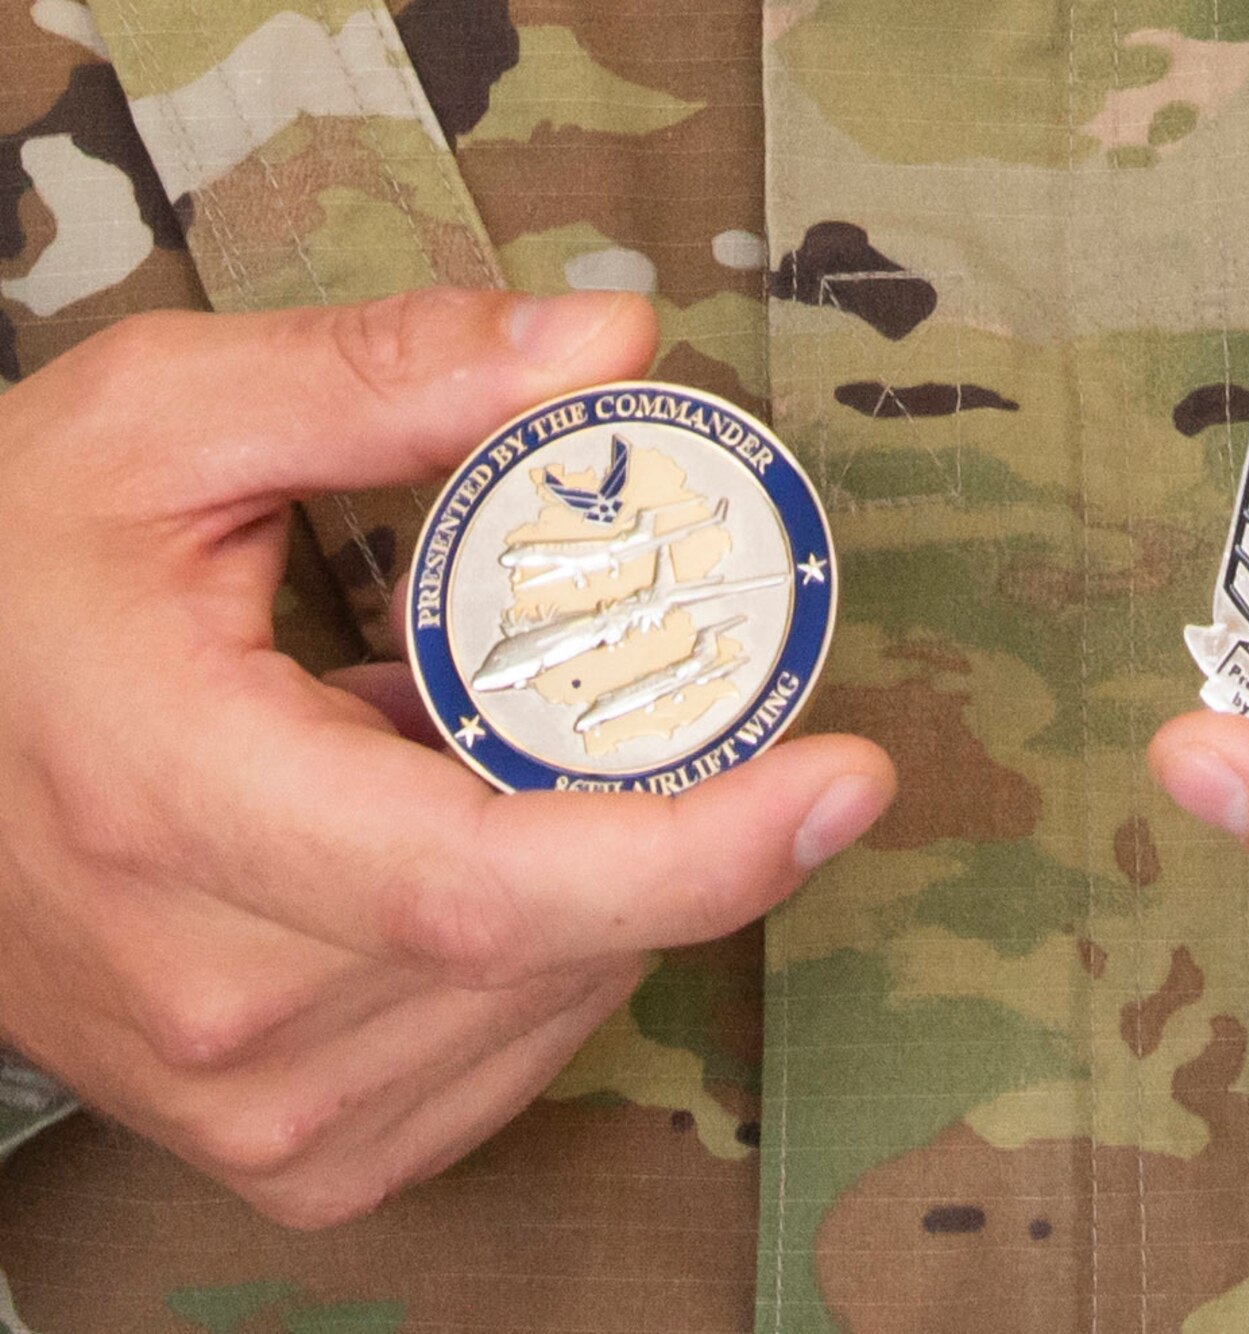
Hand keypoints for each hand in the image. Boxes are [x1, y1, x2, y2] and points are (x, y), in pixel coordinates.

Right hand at [0, 289, 893, 1227]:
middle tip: (670, 686)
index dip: (693, 847)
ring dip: (611, 873)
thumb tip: (612, 345)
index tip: (846, 778)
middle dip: (670, 811)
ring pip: (560, 1001)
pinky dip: (556, 950)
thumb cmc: (11, 591)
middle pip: (561, 937)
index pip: (482, 883)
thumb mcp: (158, 427)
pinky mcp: (298, 1149)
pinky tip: (481, 847)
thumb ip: (388, 376)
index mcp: (170, 808)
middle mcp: (219, 1002)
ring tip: (509, 751)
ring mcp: (257, 1104)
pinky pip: (514, 1056)